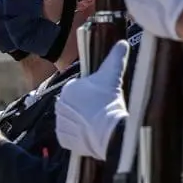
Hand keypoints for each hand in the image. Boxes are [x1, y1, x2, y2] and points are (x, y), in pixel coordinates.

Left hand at [56, 40, 129, 159]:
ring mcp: (61, 124)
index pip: (78, 89)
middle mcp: (59, 105)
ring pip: (71, 121)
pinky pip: (70, 136)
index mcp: (68, 88)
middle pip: (74, 105)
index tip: (101, 97)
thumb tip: (122, 42)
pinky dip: (78, 136)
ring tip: (97, 123)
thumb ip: (115, 57)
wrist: (108, 130)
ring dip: (81, 122)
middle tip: (101, 111)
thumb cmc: (109, 100)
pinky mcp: (64, 139)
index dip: (91, 93)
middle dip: (85, 107)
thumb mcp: (113, 75)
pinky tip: (90, 134)